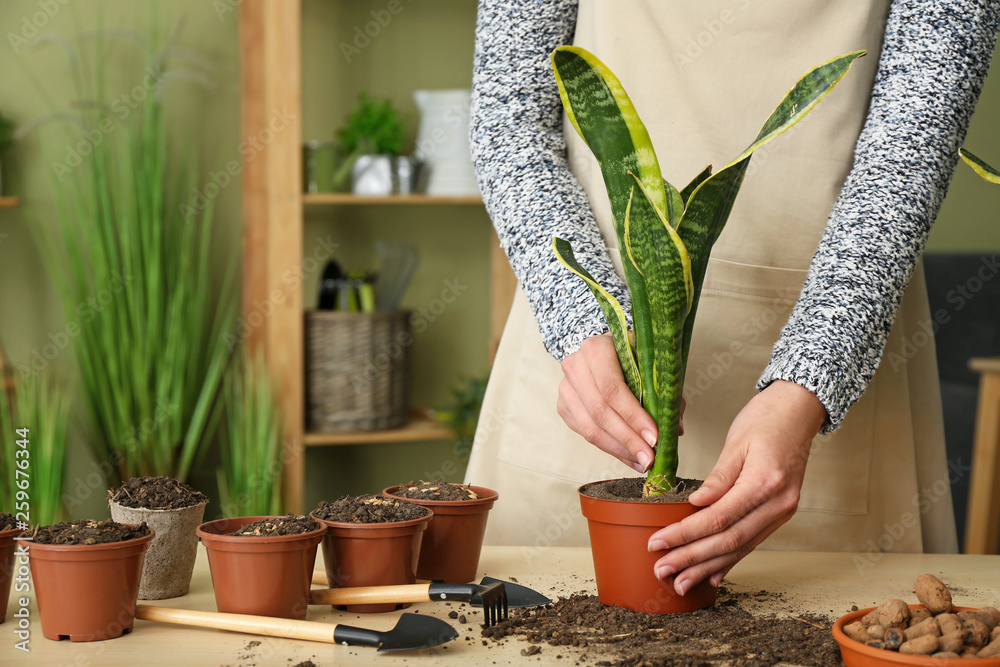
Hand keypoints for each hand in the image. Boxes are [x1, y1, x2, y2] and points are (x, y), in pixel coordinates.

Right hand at [557, 333, 661, 472]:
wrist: (603, 351)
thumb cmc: (631, 355)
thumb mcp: (650, 362)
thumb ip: (663, 391)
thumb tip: (674, 428)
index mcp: (596, 349)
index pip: (612, 389)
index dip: (633, 416)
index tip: (654, 438)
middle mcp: (575, 367)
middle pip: (600, 412)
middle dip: (628, 440)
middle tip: (650, 458)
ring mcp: (566, 388)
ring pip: (590, 429)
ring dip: (619, 450)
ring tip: (642, 461)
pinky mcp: (564, 407)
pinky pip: (586, 434)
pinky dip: (610, 449)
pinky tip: (629, 457)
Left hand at [646, 380, 826, 595]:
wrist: (799, 410)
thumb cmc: (766, 418)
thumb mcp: (736, 441)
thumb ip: (718, 477)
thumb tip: (696, 505)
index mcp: (765, 482)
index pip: (719, 518)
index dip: (686, 534)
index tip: (658, 543)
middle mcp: (779, 503)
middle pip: (730, 540)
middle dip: (693, 558)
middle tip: (663, 570)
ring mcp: (783, 511)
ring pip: (741, 547)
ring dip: (708, 566)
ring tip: (681, 582)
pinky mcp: (780, 513)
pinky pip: (753, 541)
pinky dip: (730, 559)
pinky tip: (712, 575)